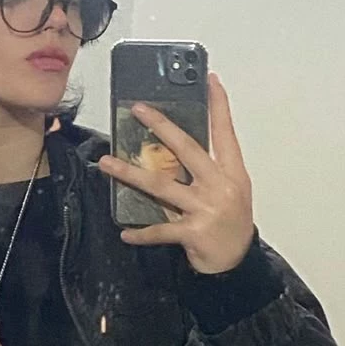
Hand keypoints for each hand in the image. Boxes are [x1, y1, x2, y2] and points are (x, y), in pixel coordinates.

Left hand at [99, 73, 253, 273]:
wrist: (238, 264)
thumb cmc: (231, 222)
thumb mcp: (231, 190)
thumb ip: (209, 169)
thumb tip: (175, 144)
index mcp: (232, 173)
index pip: (225, 133)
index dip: (219, 106)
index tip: (211, 81)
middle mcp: (220, 186)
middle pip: (187, 149)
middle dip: (162, 127)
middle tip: (139, 110)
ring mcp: (206, 209)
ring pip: (161, 186)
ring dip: (130, 174)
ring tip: (106, 163)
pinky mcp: (193, 232)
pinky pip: (160, 230)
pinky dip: (142, 233)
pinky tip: (126, 233)